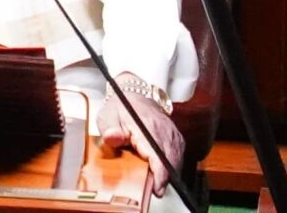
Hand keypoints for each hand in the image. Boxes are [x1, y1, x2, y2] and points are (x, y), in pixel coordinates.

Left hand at [99, 73, 184, 194]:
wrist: (134, 96)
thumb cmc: (120, 108)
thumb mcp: (107, 116)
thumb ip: (109, 129)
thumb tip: (113, 137)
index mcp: (146, 125)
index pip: (158, 154)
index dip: (159, 174)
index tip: (157, 187)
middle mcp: (164, 129)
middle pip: (171, 161)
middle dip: (164, 178)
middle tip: (155, 190)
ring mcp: (172, 133)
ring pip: (176, 160)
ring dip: (168, 173)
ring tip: (157, 183)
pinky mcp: (176, 138)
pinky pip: (178, 156)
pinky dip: (171, 166)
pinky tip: (162, 172)